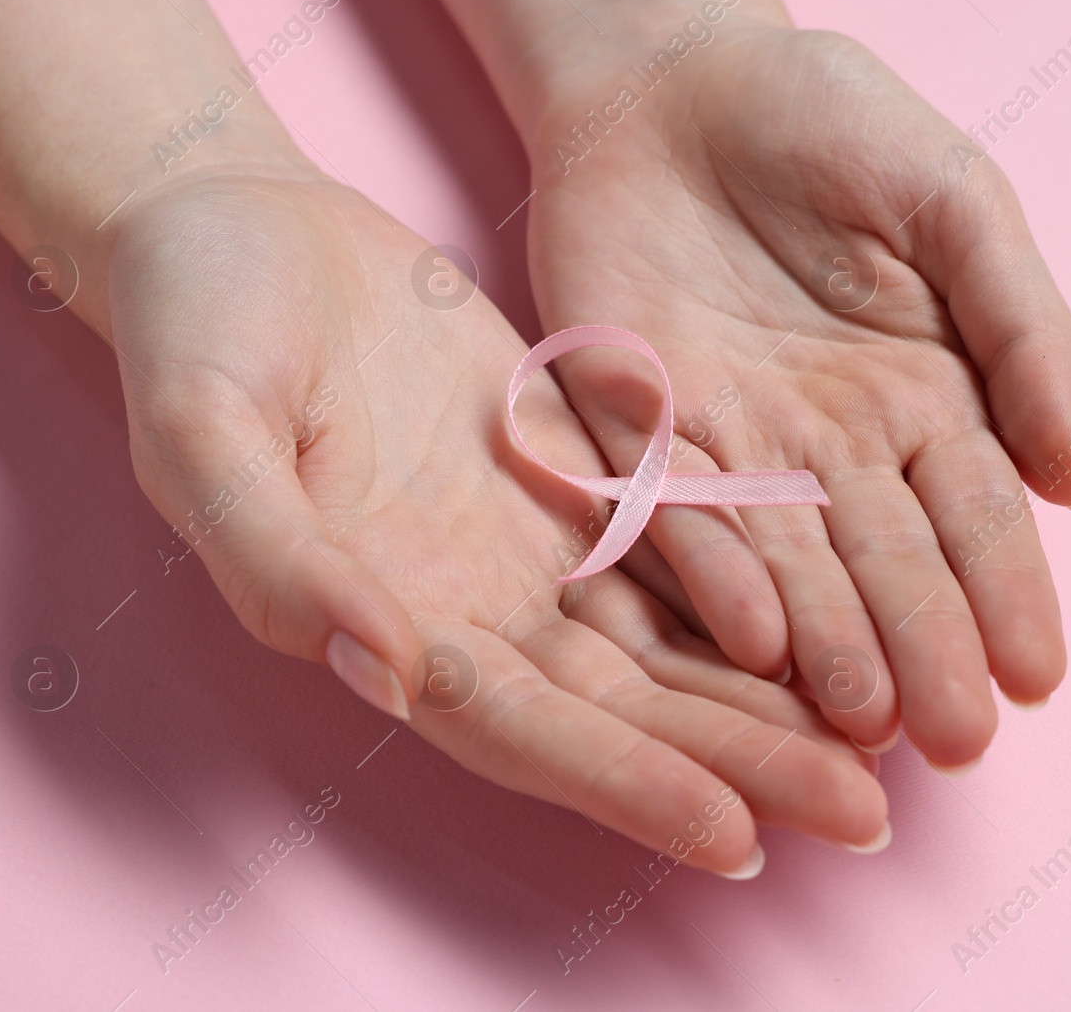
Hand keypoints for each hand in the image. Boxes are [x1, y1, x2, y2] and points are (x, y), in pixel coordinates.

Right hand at [105, 168, 889, 869]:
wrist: (240, 235)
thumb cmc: (193, 329)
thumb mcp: (202, 434)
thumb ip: (277, 557)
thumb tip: (378, 663)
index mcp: (380, 620)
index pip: (523, 728)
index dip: (626, 785)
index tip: (737, 836)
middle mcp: (466, 606)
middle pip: (621, 711)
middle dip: (737, 767)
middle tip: (863, 816)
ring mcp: (523, 543)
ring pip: (665, 644)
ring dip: (765, 701)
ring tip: (878, 747)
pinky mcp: (570, 471)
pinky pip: (674, 541)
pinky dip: (752, 589)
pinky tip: (835, 621)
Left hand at [523, 26, 1070, 766]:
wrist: (675, 79)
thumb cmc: (830, 122)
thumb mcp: (956, 201)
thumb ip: (1022, 327)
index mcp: (925, 399)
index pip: (975, 517)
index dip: (1007, 596)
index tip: (1036, 677)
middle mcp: (833, 448)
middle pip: (887, 565)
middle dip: (924, 651)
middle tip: (952, 738)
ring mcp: (736, 448)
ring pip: (788, 564)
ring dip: (826, 642)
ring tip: (864, 719)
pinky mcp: (637, 430)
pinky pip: (676, 516)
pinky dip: (713, 575)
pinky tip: (756, 638)